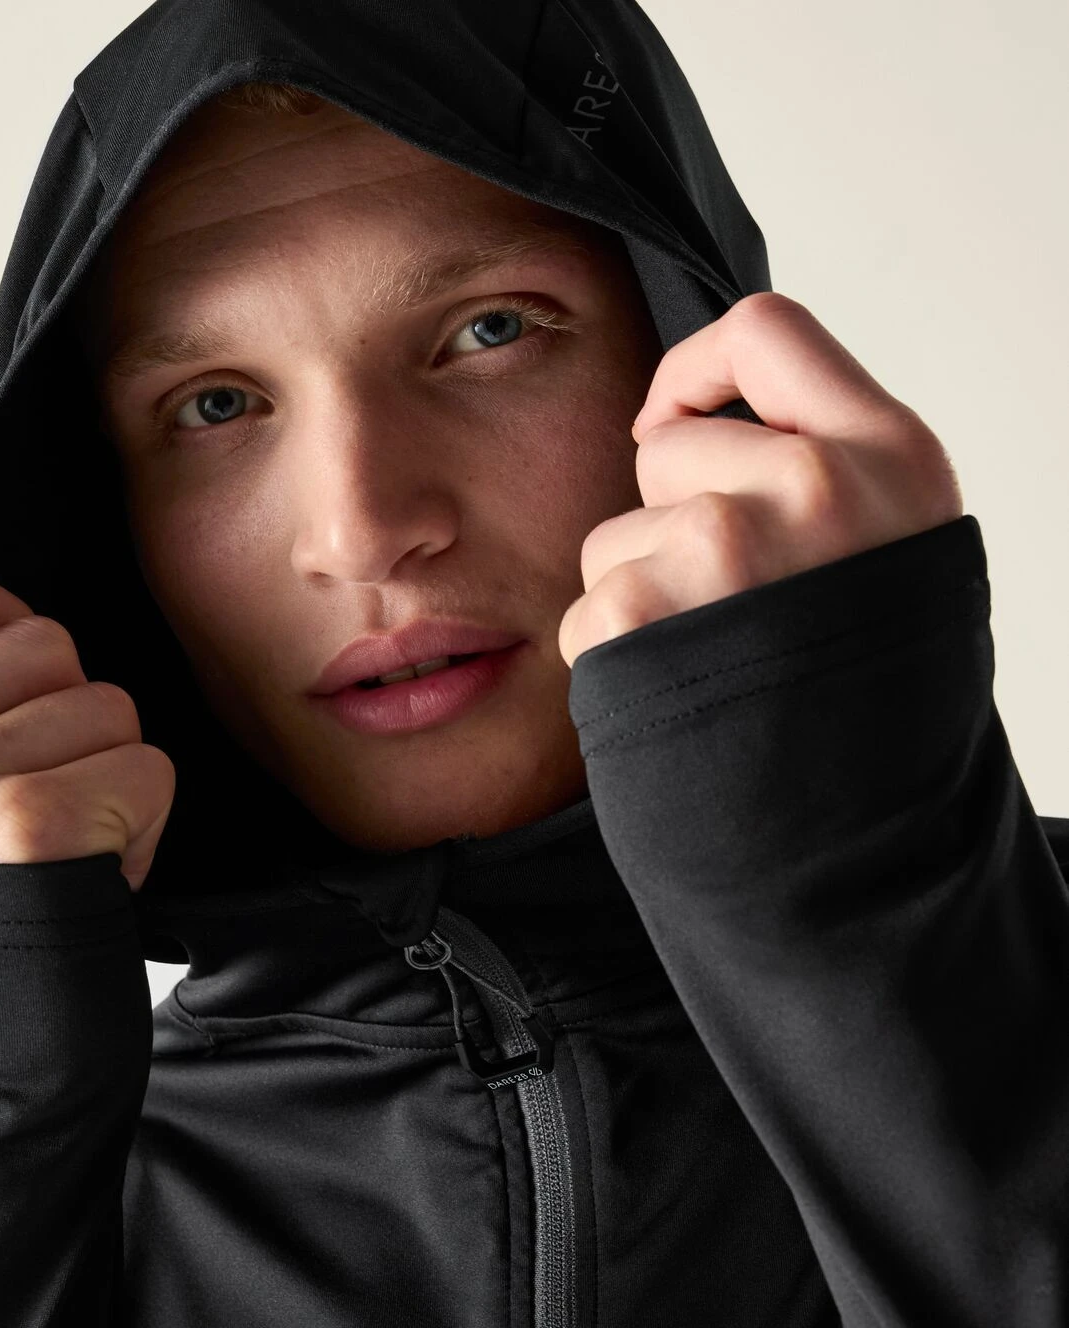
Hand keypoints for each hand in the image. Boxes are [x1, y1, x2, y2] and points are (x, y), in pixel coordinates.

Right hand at [0, 541, 174, 887]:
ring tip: (55, 856)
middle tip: (27, 818)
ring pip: (107, 703)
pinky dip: (142, 825)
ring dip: (109, 778)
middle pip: (43, 641)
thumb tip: (1, 613)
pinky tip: (91, 881)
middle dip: (67, 724)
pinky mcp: (26, 829)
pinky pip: (146, 767)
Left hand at [558, 292, 963, 665]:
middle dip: (667, 520)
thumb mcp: (893, 557)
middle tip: (728, 606)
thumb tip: (701, 420)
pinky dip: (611, 659)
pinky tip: (677, 696)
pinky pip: (587, 610)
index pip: (766, 330)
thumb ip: (826, 472)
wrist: (867, 847)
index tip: (675, 420)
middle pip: (663, 451)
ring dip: (640, 597)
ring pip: (615, 538)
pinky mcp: (644, 612)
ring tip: (713, 663)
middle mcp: (815, 486)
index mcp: (891, 457)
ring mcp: (728, 548)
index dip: (699, 369)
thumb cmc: (871, 705)